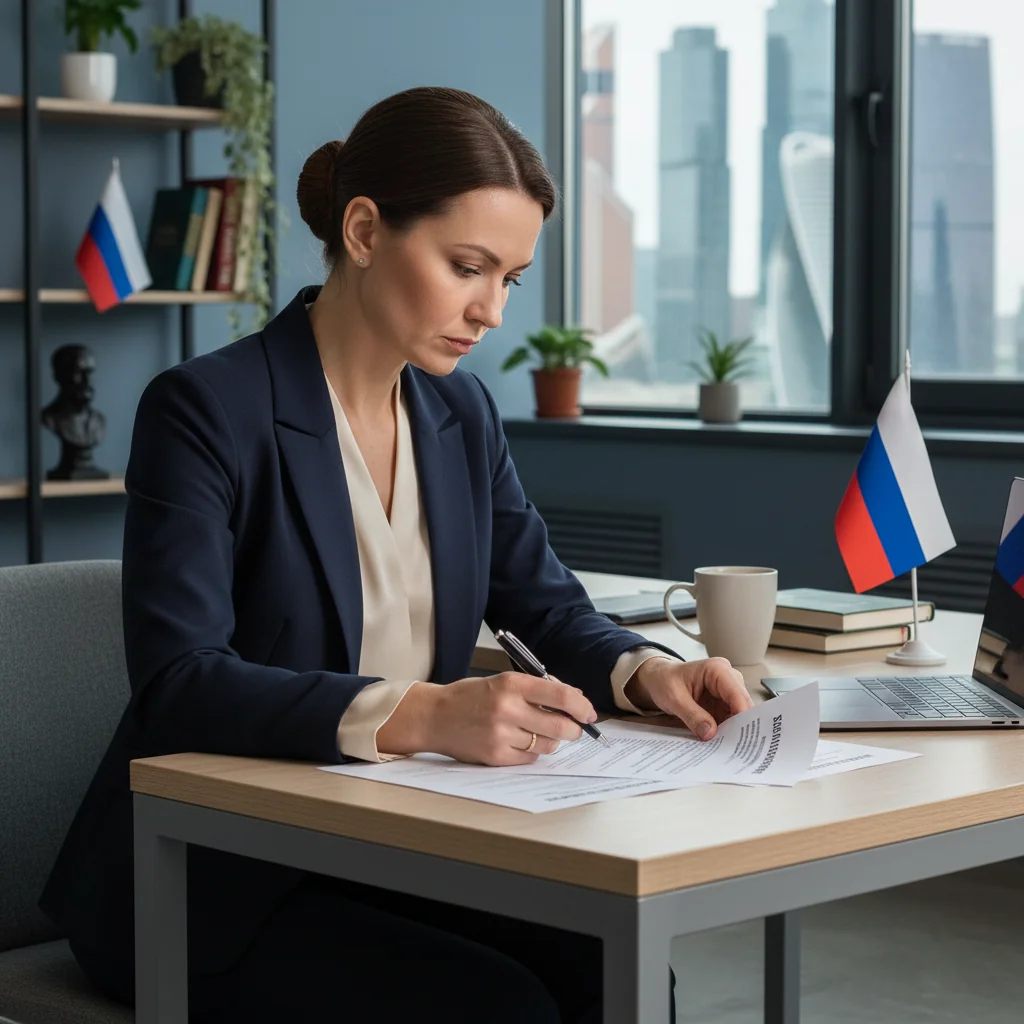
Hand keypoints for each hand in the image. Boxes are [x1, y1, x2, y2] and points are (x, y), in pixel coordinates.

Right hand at [375, 673, 597, 765]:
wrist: (434, 716)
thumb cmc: (470, 697)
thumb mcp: (502, 682)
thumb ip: (536, 690)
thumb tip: (573, 701)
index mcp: (511, 684)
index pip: (561, 696)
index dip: (582, 706)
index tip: (589, 712)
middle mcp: (507, 709)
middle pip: (561, 727)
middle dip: (573, 729)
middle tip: (573, 728)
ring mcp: (500, 735)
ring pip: (547, 746)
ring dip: (551, 741)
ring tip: (537, 732)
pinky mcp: (495, 757)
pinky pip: (530, 759)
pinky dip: (532, 753)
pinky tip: (519, 742)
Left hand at [624, 657, 753, 739]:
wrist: (658, 679)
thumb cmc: (664, 680)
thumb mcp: (674, 698)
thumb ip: (692, 715)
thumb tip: (710, 733)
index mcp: (717, 669)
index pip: (737, 694)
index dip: (742, 715)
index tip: (741, 737)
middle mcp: (728, 679)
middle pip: (743, 705)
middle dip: (740, 726)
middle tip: (737, 749)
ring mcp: (727, 692)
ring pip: (740, 715)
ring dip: (735, 731)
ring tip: (729, 750)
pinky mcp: (723, 704)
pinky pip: (731, 720)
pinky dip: (727, 732)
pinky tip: (723, 744)